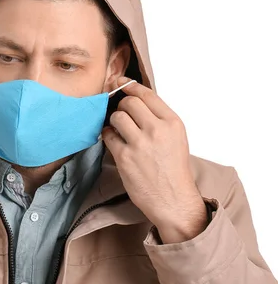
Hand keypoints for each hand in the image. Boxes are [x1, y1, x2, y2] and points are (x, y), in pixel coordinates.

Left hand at [102, 77, 207, 243]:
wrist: (173, 200)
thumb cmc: (173, 169)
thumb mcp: (176, 138)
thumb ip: (158, 118)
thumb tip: (133, 99)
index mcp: (172, 123)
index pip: (147, 94)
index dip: (129, 85)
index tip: (119, 82)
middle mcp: (157, 130)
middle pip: (129, 103)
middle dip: (121, 106)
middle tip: (121, 114)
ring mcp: (140, 143)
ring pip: (117, 117)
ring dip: (114, 121)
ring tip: (119, 131)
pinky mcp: (124, 157)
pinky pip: (108, 135)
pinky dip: (108, 136)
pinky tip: (115, 142)